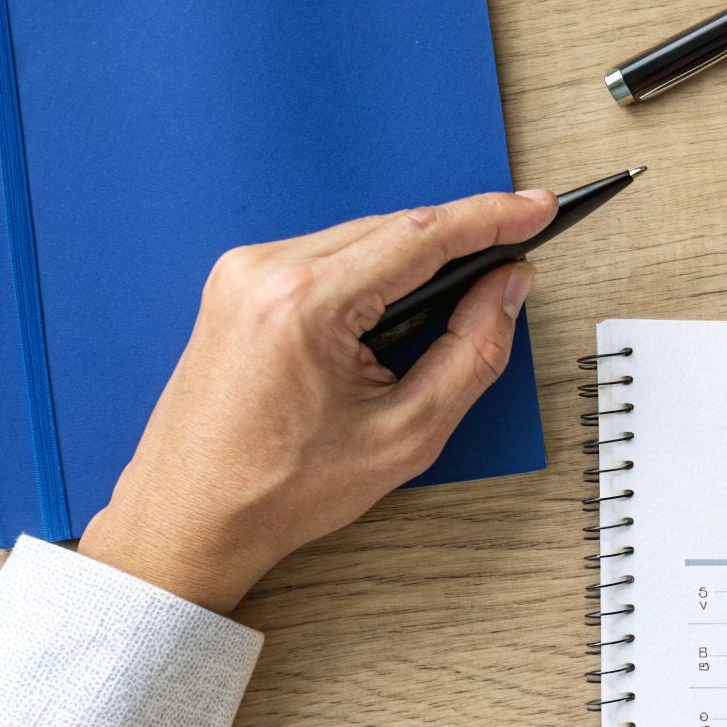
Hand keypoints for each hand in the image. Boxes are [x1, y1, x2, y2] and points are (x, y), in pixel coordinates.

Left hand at [78, 190, 558, 612]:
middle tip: (515, 259)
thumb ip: (472, 351)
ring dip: (413, 260)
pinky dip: (371, 273)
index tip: (538, 205)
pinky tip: (396, 308)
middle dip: (459, 240)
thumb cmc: (278, 491)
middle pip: (392, 229)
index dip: (492, 216)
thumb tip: (505, 288)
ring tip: (458, 298)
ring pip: (359, 238)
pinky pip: (324, 257)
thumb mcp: (406, 434)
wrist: (188, 520)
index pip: (422, 235)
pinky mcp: (235, 287)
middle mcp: (264, 271)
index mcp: (304, 302)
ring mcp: (241, 274)